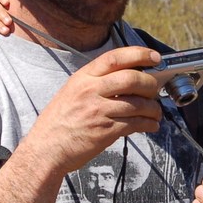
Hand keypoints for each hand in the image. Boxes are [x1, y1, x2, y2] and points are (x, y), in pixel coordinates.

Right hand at [23, 46, 163, 175]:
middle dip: (151, 83)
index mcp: (83, 77)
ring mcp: (98, 111)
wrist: (47, 148)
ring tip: (156, 112)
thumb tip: (127, 77)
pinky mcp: (106, 131)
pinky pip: (135, 123)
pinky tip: (151, 125)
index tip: (154, 56)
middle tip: (156, 89)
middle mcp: (91, 90)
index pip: (114, 57)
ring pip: (138, 103)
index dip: (138, 54)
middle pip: (131, 78)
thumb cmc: (59, 121)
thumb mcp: (72, 91)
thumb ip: (96, 82)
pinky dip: (149, 124)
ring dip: (153, 108)